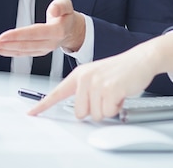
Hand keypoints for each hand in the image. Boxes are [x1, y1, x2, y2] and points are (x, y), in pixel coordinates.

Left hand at [0, 0, 85, 56]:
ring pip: (21, 51)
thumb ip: (60, 6)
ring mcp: (43, 50)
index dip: (18, 35)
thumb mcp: (67, 5)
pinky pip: (22, 53)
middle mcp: (50, 44)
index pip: (35, 33)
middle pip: (25, 45)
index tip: (3, 36)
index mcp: (57, 31)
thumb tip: (53, 10)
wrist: (71, 30)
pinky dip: (8, 52)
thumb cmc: (66, 15)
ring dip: (3, 50)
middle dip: (5, 45)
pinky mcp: (37, 51)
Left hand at [28, 33, 172, 120]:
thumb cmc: (120, 71)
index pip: (57, 93)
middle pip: (81, 113)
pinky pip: (109, 112)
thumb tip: (81, 112)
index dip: (43, 105)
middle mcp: (84, 78)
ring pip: (96, 115)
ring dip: (108, 108)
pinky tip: (121, 93)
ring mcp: (97, 82)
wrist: (140, 59)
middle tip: (106, 96)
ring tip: (115, 92)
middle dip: (96, 110)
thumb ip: (85, 92)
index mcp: (79, 75)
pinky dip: (118, 107)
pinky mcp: (110, 88)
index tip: (32, 113)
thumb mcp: (97, 77)